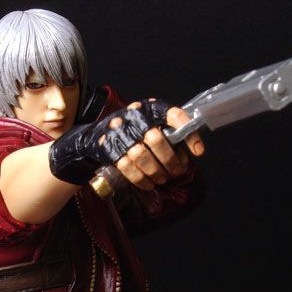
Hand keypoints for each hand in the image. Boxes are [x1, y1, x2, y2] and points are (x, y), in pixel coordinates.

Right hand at [48, 98, 204, 186]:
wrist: (93, 137)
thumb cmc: (130, 134)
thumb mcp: (148, 125)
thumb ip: (168, 133)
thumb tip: (193, 151)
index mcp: (149, 107)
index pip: (174, 115)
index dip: (189, 133)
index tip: (199, 152)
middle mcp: (134, 115)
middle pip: (157, 139)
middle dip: (170, 160)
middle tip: (176, 172)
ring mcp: (119, 131)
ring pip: (142, 156)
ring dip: (156, 172)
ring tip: (162, 179)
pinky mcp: (107, 147)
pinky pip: (127, 167)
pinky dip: (141, 179)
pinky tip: (148, 184)